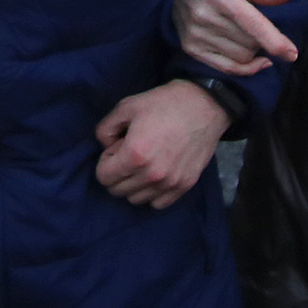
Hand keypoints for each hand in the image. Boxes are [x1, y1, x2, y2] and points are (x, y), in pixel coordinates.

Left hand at [94, 81, 229, 208]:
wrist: (204, 105)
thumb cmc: (164, 103)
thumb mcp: (127, 106)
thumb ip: (105, 129)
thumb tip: (104, 147)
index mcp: (135, 155)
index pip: (103, 177)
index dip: (105, 160)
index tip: (117, 147)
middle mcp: (152, 175)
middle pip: (117, 190)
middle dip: (117, 173)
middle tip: (129, 153)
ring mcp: (170, 183)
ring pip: (136, 199)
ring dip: (133, 184)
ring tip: (144, 163)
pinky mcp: (185, 185)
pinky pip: (158, 203)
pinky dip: (152, 193)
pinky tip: (156, 173)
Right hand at [174, 0, 301, 75]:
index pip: (253, 25)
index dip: (275, 41)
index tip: (292, 53)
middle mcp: (206, 17)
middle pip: (251, 43)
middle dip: (262, 38)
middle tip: (255, 25)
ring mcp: (197, 35)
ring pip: (242, 57)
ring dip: (253, 51)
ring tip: (245, 34)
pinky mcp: (192, 49)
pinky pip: (229, 68)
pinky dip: (247, 67)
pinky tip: (256, 60)